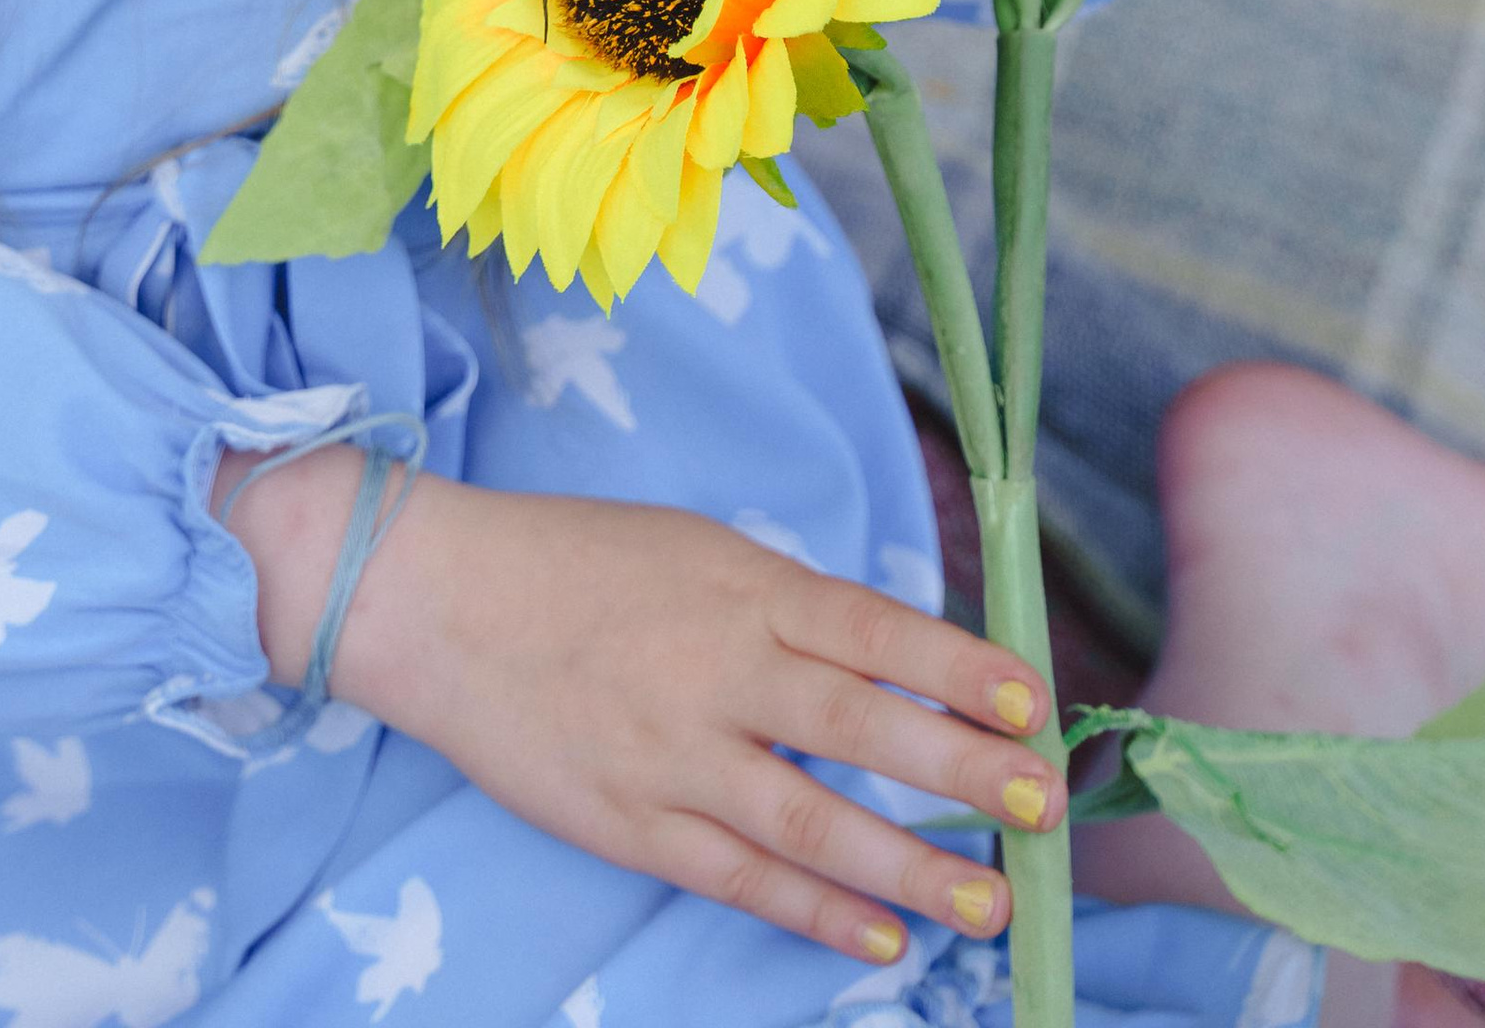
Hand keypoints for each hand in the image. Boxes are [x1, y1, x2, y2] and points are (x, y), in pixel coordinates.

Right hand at [217, 452, 1062, 959]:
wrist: (440, 602)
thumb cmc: (579, 562)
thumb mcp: (696, 549)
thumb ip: (788, 606)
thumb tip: (898, 663)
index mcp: (739, 587)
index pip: (872, 628)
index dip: (959, 666)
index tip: (1034, 701)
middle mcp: (715, 669)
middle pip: (857, 727)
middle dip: (961, 769)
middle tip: (1045, 806)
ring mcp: (672, 754)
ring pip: (810, 822)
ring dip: (909, 867)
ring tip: (988, 902)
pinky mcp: (630, 822)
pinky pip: (739, 878)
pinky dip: (816, 912)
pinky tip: (881, 935)